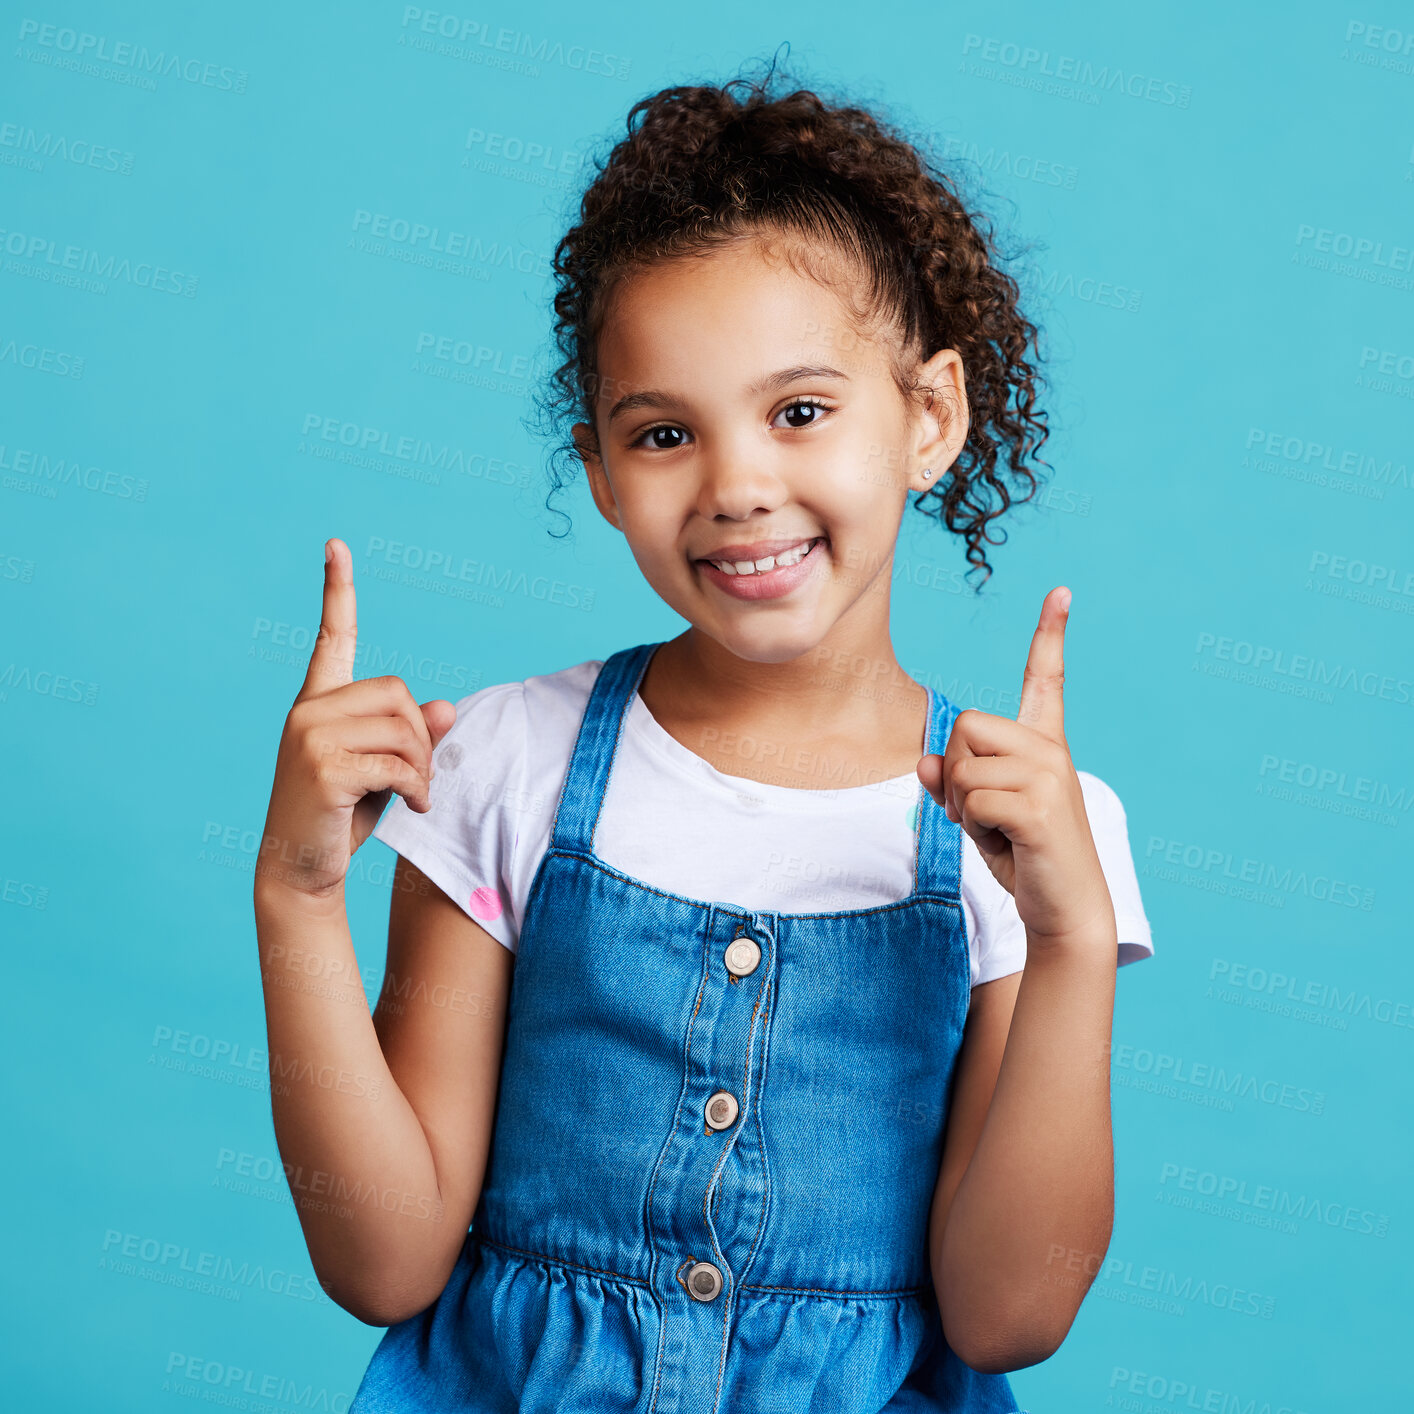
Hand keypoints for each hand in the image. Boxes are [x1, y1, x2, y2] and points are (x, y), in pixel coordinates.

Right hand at [254, 538, 457, 900]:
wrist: (300, 869)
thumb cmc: (343, 816)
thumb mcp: (385, 768)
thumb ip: (412, 734)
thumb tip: (446, 708)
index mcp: (319, 702)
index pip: (332, 637)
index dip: (337, 590)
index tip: (336, 544)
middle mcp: (308, 710)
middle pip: (397, 692)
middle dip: (422, 737)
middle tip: (419, 776)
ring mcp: (310, 736)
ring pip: (403, 729)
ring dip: (424, 768)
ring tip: (414, 795)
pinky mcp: (324, 767)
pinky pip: (399, 763)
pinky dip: (418, 788)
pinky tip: (411, 807)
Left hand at [916, 586, 1114, 945]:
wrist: (1064, 910)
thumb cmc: (1025, 859)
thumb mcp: (981, 815)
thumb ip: (952, 783)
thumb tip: (926, 762)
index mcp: (1043, 743)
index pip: (1045, 678)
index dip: (1050, 634)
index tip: (1061, 592)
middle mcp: (1050, 748)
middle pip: (964, 726)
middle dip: (955, 773)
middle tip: (982, 812)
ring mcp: (1049, 773)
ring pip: (962, 765)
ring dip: (962, 805)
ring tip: (996, 829)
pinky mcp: (1040, 803)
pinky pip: (971, 797)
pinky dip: (973, 825)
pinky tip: (1005, 842)